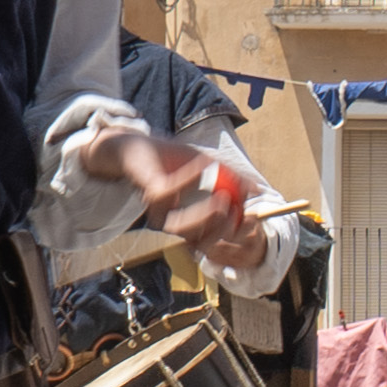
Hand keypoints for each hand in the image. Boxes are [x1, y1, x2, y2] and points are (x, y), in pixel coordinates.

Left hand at [89, 131, 239, 247]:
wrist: (131, 145)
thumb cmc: (168, 157)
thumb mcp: (208, 166)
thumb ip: (231, 178)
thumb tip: (256, 190)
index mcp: (186, 218)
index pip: (212, 237)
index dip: (234, 233)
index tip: (251, 219)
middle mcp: (172, 220)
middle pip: (199, 241)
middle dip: (223, 230)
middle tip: (239, 213)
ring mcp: (159, 210)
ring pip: (183, 226)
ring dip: (206, 214)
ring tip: (225, 196)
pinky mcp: (150, 193)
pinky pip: (172, 191)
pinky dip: (190, 178)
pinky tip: (204, 164)